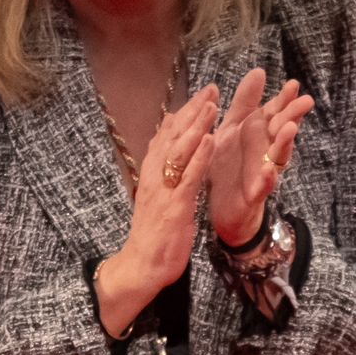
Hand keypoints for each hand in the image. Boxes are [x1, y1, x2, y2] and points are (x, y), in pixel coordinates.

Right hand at [94, 85, 217, 334]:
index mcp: (152, 172)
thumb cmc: (154, 231)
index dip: (186, 112)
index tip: (204, 92)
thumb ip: (164, 167)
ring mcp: (163, 190)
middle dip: (194, 111)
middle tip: (213, 89)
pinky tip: (210, 140)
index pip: (168, 135)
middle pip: (173, 136)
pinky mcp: (174, 207)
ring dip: (196, 126)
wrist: (142, 266)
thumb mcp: (159, 194)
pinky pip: (188, 178)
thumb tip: (167, 138)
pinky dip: (199, 157)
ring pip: (179, 151)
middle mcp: (155, 176)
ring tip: (213, 105)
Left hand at [207, 68, 315, 245]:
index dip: (284, 99)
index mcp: (260, 134)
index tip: (293, 83)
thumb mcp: (234, 128)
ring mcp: (263, 173)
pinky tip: (268, 172)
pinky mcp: (255, 195)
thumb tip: (260, 71)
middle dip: (293, 117)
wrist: (223, 207)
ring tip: (290, 129)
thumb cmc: (231, 165)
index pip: (275, 113)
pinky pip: (263, 188)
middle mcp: (266, 151)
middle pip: (282, 132)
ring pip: (278, 157)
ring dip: (285, 144)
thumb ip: (245, 103)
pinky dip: (266, 180)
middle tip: (305, 101)